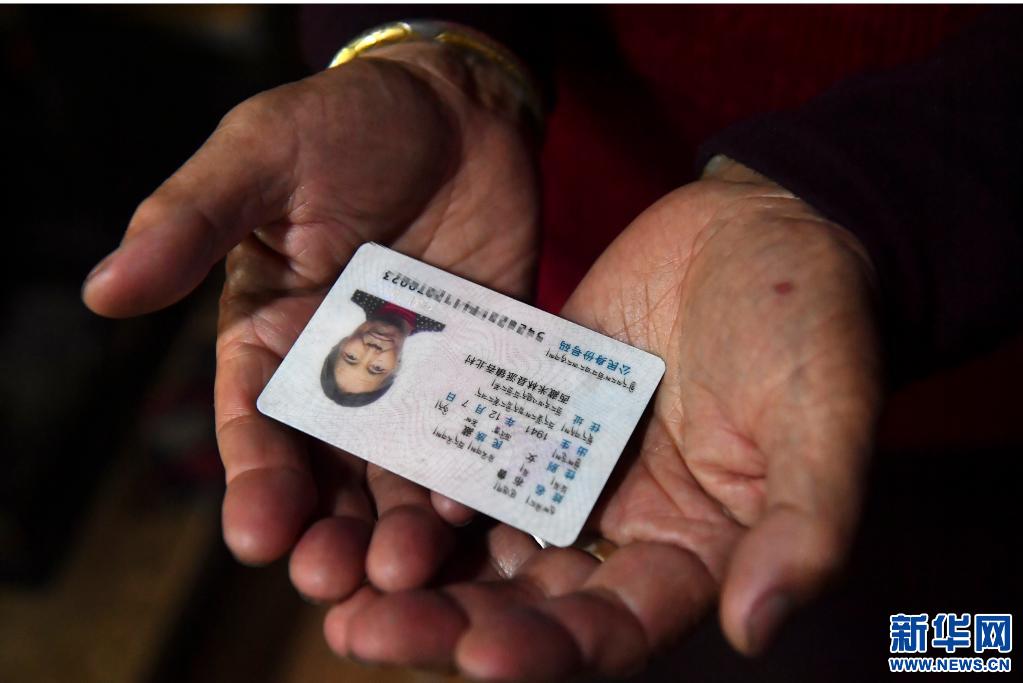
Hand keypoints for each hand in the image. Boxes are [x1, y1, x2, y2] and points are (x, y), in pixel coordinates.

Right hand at [82, 42, 539, 596]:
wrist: (459, 109)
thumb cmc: (347, 125)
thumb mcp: (262, 158)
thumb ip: (191, 221)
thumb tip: (104, 290)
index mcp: (272, 336)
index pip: (255, 424)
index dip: (255, 480)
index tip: (259, 533)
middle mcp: (341, 374)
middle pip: (329, 471)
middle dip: (329, 528)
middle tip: (336, 577)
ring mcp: (417, 378)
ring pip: (403, 470)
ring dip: (402, 524)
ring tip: (410, 566)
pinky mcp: (482, 368)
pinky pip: (479, 431)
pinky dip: (478, 471)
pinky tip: (480, 507)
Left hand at [322, 161, 882, 679]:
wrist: (763, 225)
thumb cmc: (813, 323)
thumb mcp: (822, 420)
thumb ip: (803, 523)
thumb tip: (756, 629)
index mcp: (693, 553)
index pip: (616, 627)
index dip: (549, 649)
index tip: (478, 655)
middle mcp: (621, 527)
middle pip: (527, 599)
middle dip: (447, 621)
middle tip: (359, 629)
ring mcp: (569, 467)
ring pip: (482, 536)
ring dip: (413, 562)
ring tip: (330, 577)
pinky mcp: (531, 408)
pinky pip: (468, 449)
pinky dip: (417, 473)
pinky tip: (350, 486)